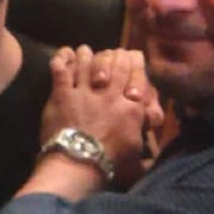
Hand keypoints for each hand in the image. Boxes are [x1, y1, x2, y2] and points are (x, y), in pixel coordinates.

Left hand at [42, 46, 148, 169]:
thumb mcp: (136, 157)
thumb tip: (152, 158)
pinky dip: (62, 59)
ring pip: (87, 63)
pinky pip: (61, 70)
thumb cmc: (110, 164)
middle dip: (115, 55)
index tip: (133, 55)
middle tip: (113, 50)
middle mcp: (109, 95)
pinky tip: (63, 53)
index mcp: (130, 108)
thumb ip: (144, 149)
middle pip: (115, 66)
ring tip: (85, 49)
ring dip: (87, 55)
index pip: (137, 77)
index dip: (135, 63)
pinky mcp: (61, 94)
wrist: (78, 163)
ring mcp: (84, 92)